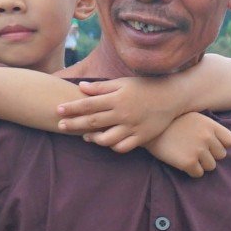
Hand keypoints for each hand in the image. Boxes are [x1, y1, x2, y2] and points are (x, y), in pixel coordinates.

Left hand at [57, 76, 196, 152]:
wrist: (172, 97)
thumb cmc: (144, 87)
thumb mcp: (123, 83)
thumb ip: (102, 88)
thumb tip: (81, 87)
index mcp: (116, 99)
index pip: (88, 104)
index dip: (72, 108)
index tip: (58, 110)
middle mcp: (123, 114)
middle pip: (92, 122)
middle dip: (74, 124)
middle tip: (61, 125)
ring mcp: (133, 127)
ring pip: (106, 139)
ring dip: (93, 138)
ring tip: (85, 136)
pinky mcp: (142, 137)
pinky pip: (123, 147)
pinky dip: (112, 147)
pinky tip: (106, 142)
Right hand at [147, 112, 230, 177]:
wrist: (150, 130)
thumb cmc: (172, 123)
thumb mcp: (194, 117)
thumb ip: (209, 128)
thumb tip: (224, 143)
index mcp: (210, 125)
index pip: (230, 141)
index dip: (221, 144)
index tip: (210, 144)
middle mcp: (207, 137)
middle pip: (221, 155)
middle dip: (210, 155)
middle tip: (195, 150)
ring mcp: (198, 150)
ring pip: (211, 166)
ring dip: (201, 164)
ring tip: (187, 155)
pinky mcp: (188, 162)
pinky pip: (198, 174)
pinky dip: (191, 171)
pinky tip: (182, 162)